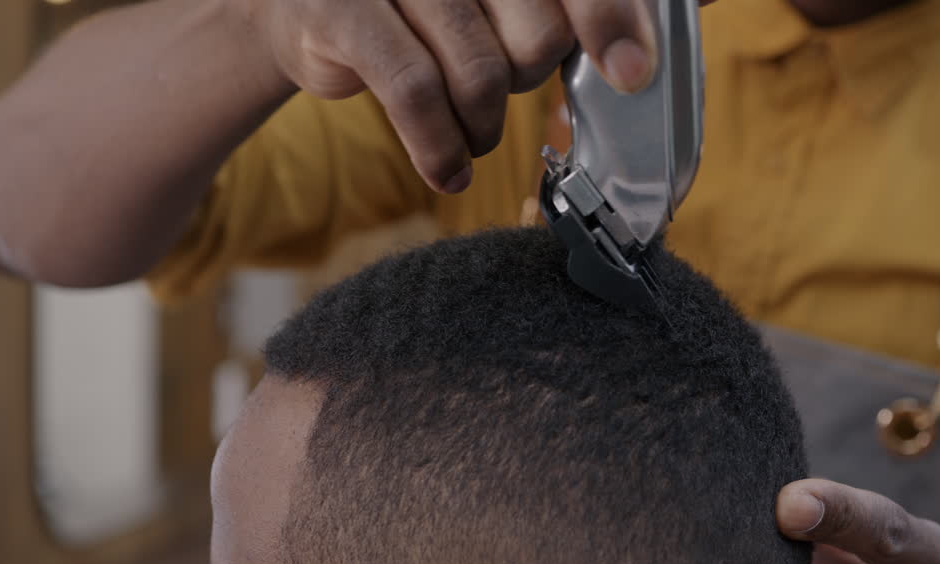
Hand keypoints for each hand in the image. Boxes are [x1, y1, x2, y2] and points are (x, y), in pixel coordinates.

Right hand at [242, 0, 715, 193]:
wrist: (301, 8)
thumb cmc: (419, 10)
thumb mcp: (496, 4)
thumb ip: (561, 15)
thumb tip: (637, 55)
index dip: (610, 19)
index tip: (630, 72)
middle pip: (538, 35)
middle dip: (525, 80)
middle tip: (496, 85)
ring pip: (481, 73)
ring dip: (481, 126)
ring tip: (467, 133)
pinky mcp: (340, 9)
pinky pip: (415, 92)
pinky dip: (439, 146)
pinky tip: (447, 171)